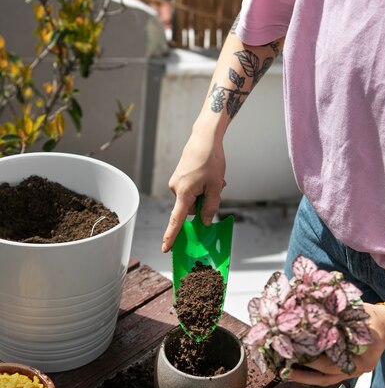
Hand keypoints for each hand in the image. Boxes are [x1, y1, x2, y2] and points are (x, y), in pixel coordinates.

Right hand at [161, 132, 225, 251]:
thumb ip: (210, 207)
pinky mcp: (179, 177)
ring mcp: (176, 182)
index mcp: (184, 193)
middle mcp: (175, 188)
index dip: (171, 236)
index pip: (176, 220)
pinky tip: (208, 177)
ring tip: (214, 180)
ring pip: (192, 199)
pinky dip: (200, 188)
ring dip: (204, 194)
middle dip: (203, 204)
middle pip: (190, 208)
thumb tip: (204, 222)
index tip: (165, 248)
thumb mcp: (216, 186)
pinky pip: (190, 190)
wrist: (204, 138)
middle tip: (216, 189)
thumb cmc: (211, 160)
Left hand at [283, 302, 384, 384]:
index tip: (295, 352)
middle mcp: (357, 368)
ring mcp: (351, 372)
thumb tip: (310, 315)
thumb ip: (339, 319)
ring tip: (284, 373)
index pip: (334, 361)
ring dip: (303, 378)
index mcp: (363, 356)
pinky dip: (310, 374)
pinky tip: (294, 370)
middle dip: (303, 373)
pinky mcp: (345, 371)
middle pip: (327, 375)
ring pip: (325, 379)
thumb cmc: (369, 317)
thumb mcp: (358, 314)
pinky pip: (326, 377)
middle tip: (283, 368)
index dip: (314, 358)